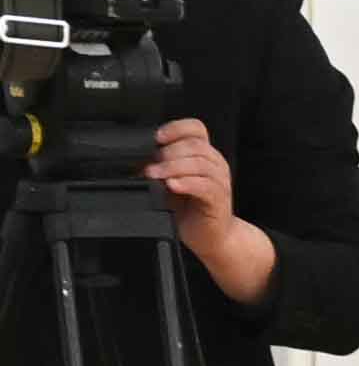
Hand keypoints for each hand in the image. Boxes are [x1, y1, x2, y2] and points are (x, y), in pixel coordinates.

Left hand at [143, 117, 272, 304]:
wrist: (210, 238)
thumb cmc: (189, 210)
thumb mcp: (168, 183)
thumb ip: (156, 168)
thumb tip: (131, 160)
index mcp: (203, 156)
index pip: (195, 129)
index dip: (176, 128)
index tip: (156, 138)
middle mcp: (214, 165)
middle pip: (196, 144)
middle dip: (168, 152)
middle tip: (150, 165)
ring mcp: (220, 182)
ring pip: (200, 163)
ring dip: (173, 167)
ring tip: (155, 175)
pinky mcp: (219, 199)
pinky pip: (205, 186)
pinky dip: (186, 183)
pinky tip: (172, 186)